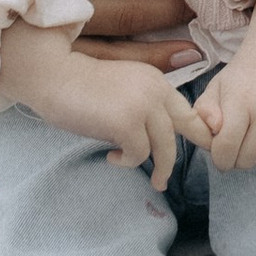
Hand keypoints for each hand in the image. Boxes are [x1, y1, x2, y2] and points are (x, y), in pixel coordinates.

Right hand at [0, 29, 212, 177]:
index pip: (188, 108)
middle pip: (184, 128)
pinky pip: (139, 154)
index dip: (199, 130)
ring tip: (155, 180)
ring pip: (165, 147)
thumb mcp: (123, 90)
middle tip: (170, 175)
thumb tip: (157, 138)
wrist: (53, 75)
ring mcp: (143, 104)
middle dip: (185, 154)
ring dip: (160, 167)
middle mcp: (156, 89)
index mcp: (156, 79)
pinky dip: (127, 161)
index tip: (203, 147)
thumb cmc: (79, 87)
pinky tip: (111, 157)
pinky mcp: (127, 122)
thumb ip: (144, 105)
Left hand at [197, 0, 255, 172]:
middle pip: (245, 160)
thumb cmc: (241, 77)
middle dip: (234, 158)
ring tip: (248, 135)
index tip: (217, 151)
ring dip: (251, 155)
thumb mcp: (215, 87)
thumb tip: (213, 131)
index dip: (218, 157)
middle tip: (232, 143)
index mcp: (241, 102)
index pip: (226, 148)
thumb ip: (203, 111)